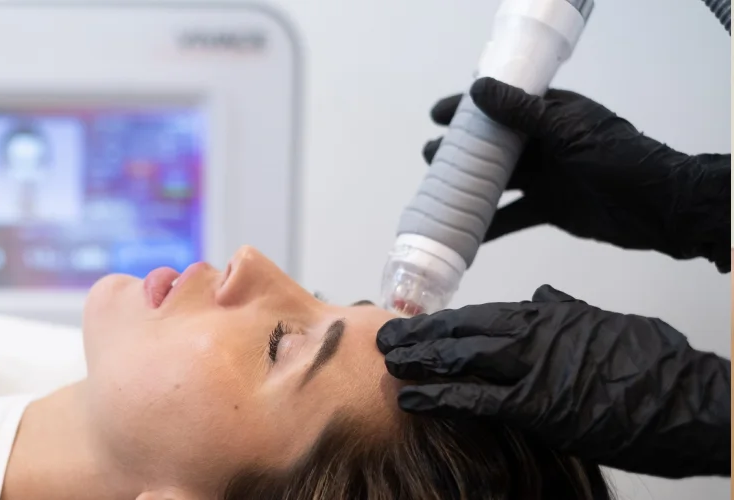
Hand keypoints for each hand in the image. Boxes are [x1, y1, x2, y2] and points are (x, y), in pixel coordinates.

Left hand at [376, 285, 731, 477]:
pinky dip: (439, 396)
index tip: (417, 324)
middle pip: (461, 331)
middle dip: (419, 334)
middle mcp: (534, 334)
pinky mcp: (538, 405)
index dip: (444, 322)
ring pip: (460, 357)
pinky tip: (410, 396)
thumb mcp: (607, 323)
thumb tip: (544, 295)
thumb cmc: (656, 363)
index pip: (481, 314)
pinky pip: (476, 398)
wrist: (691, 399)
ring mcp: (533, 368)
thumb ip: (568, 310)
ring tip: (386, 360)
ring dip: (419, 359)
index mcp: (548, 315)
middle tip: (384, 336)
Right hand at [425, 77, 730, 272]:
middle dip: (461, 150)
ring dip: (467, 185)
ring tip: (436, 189)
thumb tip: (478, 90)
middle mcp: (544, 144)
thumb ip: (523, 112)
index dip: (468, 109)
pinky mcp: (548, 209)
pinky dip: (488, 225)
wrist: (659, 208)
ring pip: (497, 180)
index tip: (437, 115)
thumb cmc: (618, 158)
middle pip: (493, 145)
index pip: (502, 104)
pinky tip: (462, 232)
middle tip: (432, 155)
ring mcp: (545, 178)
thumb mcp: (568, 130)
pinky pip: (511, 216)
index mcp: (551, 115)